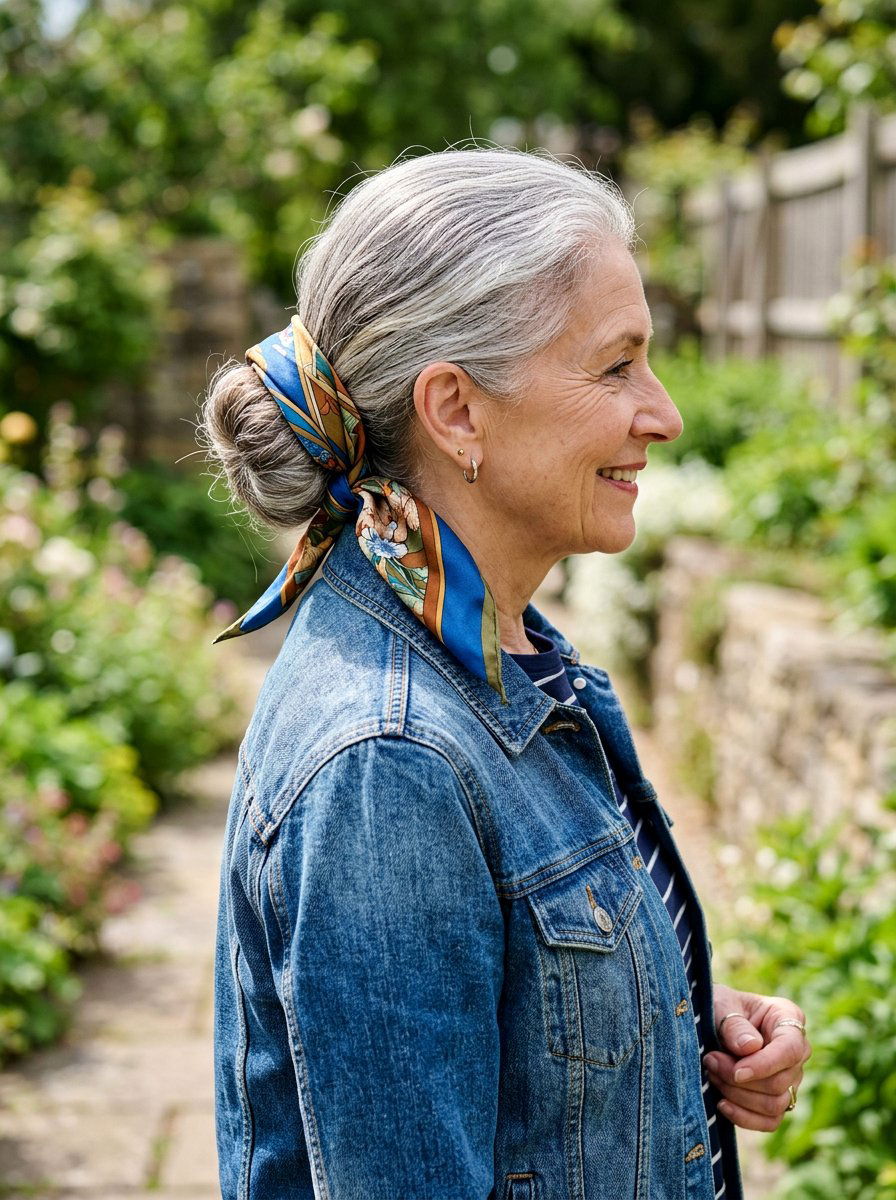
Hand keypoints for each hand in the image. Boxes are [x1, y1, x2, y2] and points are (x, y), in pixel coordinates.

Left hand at [702, 983, 811, 1131]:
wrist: (710, 1020)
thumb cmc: (718, 1006)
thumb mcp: (720, 1005)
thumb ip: (734, 1025)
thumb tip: (750, 1048)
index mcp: (788, 1018)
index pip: (790, 1049)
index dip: (764, 1065)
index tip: (736, 1072)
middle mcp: (797, 1050)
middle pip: (780, 1082)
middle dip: (739, 1079)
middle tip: (710, 1061)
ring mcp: (790, 1077)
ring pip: (775, 1104)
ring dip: (738, 1096)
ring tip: (712, 1074)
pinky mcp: (778, 1098)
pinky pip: (770, 1121)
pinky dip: (745, 1117)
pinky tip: (722, 1104)